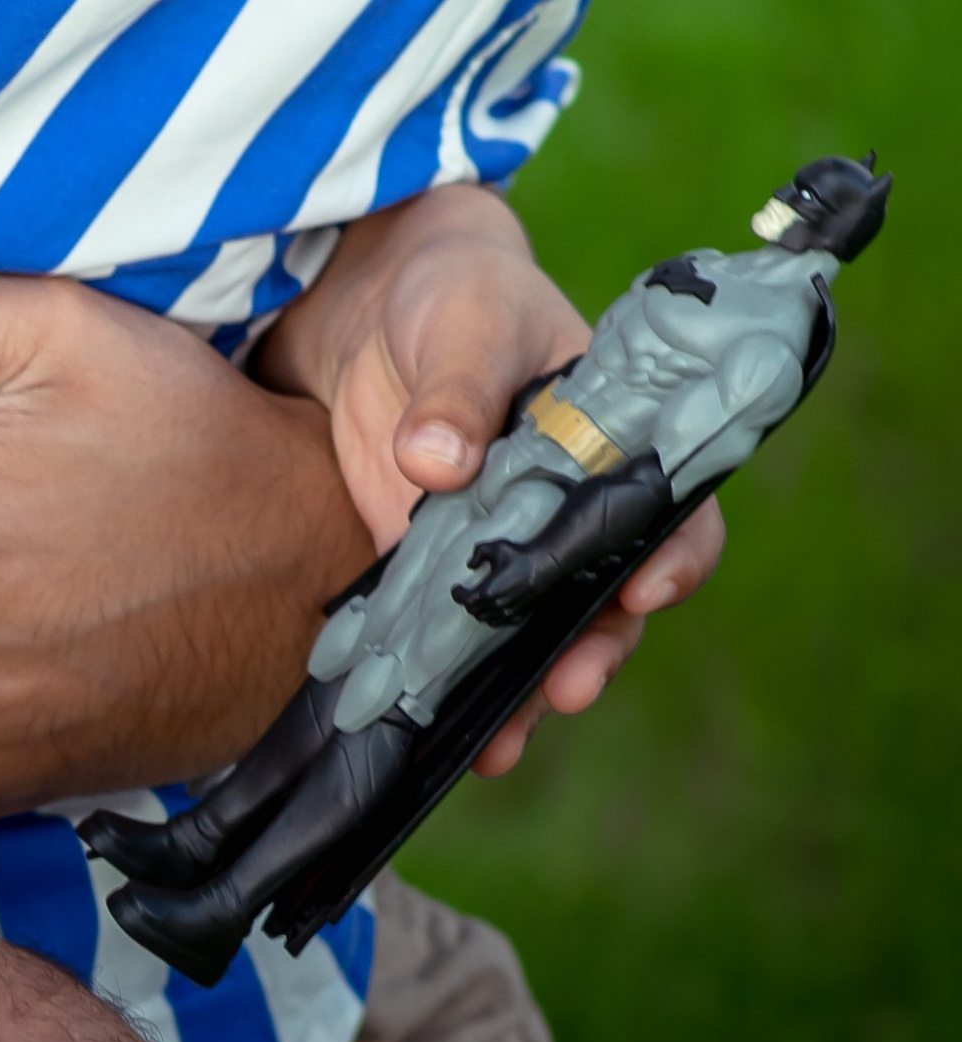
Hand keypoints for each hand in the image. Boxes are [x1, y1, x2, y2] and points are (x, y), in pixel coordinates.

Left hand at [262, 188, 724, 774]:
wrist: (369, 303)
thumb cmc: (454, 295)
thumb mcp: (468, 320)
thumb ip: (460, 387)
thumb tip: (437, 461)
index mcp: (615, 442)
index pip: (671, 511)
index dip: (670, 556)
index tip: (644, 588)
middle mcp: (568, 508)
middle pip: (602, 597)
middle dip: (592, 649)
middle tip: (568, 689)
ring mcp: (499, 543)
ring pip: (527, 632)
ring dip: (516, 692)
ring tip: (494, 746)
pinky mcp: (429, 563)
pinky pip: (445, 632)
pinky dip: (438, 679)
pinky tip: (417, 725)